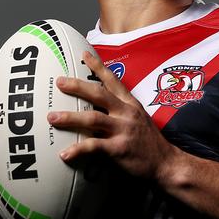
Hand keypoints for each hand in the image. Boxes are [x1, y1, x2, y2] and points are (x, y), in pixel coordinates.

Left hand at [48, 51, 176, 180]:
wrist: (166, 163)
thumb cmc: (149, 142)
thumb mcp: (139, 119)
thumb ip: (121, 111)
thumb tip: (99, 107)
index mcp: (130, 104)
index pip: (113, 80)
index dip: (98, 66)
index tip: (84, 54)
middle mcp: (126, 113)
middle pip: (99, 94)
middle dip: (77, 86)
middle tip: (59, 82)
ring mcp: (123, 130)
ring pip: (93, 118)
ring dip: (70, 117)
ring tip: (52, 117)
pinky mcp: (119, 148)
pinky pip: (94, 147)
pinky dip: (78, 149)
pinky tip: (64, 154)